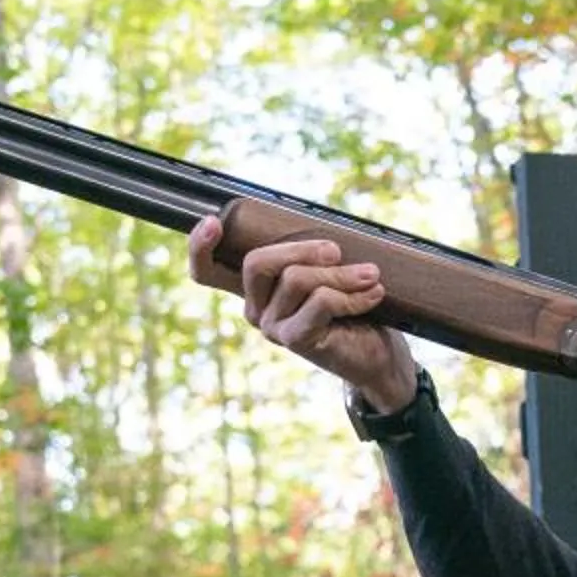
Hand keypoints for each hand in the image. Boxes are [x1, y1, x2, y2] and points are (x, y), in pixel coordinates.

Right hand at [189, 215, 419, 412]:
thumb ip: (313, 254)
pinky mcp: (294, 339)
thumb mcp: (329, 273)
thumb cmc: (353, 308)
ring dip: (341, 273)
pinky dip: (351, 295)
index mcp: (256, 288)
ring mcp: (271, 326)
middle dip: (302, 249)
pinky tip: (372, 295)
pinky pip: (319, 301)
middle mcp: (254, 308)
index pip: (208, 270)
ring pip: (296, 279)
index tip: (213, 222)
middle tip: (336, 251)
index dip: (199, 246)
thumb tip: (325, 235)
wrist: (376, 355)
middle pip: (257, 262)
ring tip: (370, 276)